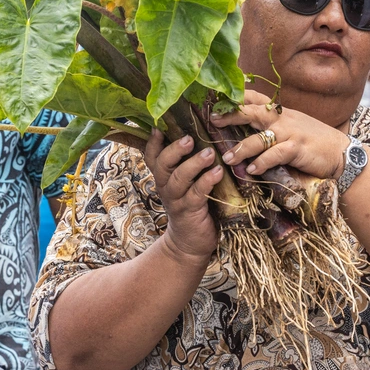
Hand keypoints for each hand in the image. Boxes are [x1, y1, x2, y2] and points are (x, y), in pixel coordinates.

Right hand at [144, 129, 222, 263]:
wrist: (190, 242)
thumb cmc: (193, 205)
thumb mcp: (186, 183)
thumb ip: (188, 163)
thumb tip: (202, 134)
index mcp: (163, 177)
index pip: (152, 156)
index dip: (153, 142)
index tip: (159, 127)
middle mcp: (166, 187)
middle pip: (162, 165)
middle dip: (174, 150)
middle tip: (188, 138)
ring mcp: (177, 200)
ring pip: (179, 178)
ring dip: (194, 164)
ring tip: (209, 153)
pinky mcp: (190, 212)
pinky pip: (196, 194)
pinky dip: (206, 182)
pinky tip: (217, 172)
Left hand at [213, 90, 349, 179]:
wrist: (341, 152)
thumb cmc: (313, 141)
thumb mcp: (292, 126)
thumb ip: (272, 124)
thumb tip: (247, 125)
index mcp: (281, 112)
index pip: (255, 98)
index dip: (236, 97)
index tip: (216, 98)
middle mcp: (284, 119)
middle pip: (253, 112)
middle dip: (232, 115)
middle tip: (213, 120)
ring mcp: (291, 133)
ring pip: (260, 137)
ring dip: (242, 148)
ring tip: (228, 158)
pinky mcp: (298, 149)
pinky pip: (276, 154)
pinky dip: (263, 162)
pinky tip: (253, 170)